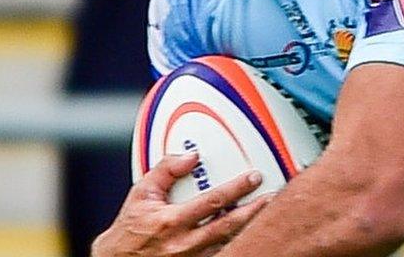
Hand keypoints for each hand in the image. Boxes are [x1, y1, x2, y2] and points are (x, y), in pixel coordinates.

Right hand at [91, 153, 270, 256]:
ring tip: (266, 213)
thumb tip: (191, 156)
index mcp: (171, 221)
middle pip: (230, 226)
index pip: (212, 201)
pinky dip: (236, 243)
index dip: (237, 188)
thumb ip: (166, 170)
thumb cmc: (130, 228)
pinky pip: (221, 254)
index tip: (254, 177)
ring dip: (249, 228)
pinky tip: (248, 233)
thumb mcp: (141, 192)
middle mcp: (184, 244)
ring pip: (229, 243)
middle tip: (273, 196)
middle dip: (255, 210)